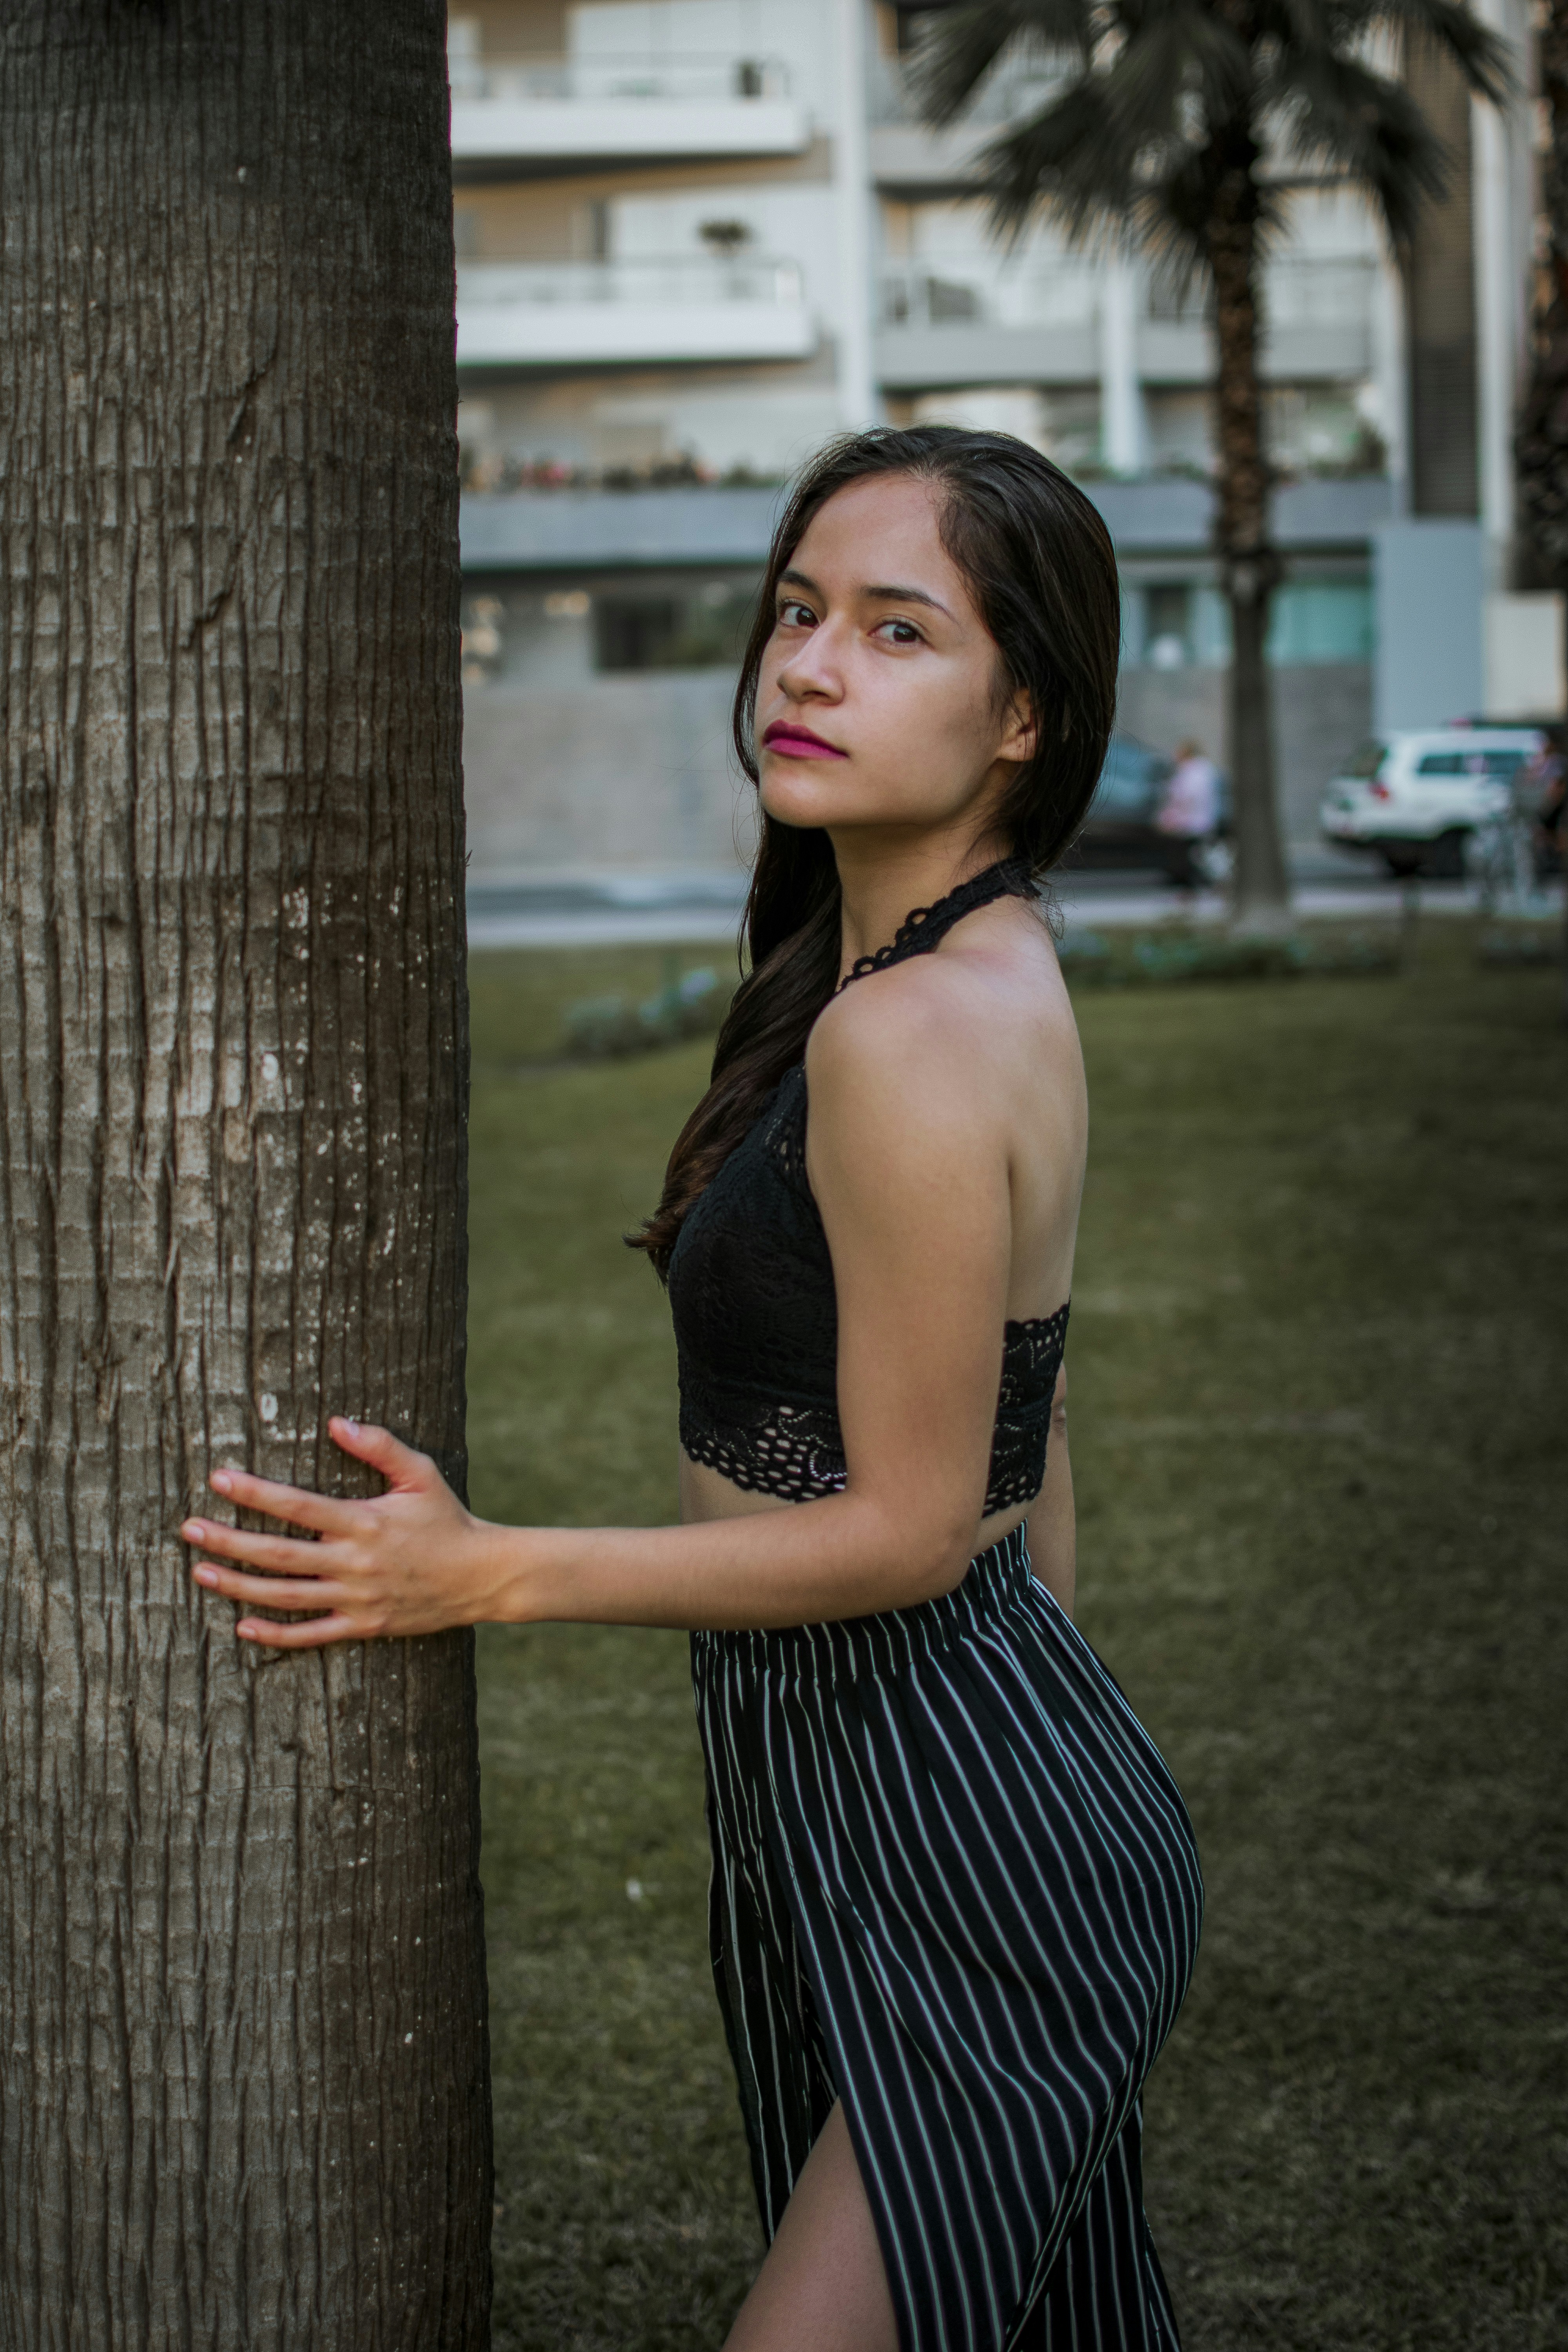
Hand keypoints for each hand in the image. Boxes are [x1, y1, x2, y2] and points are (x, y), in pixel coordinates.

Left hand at [182, 1418, 496, 1649]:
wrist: (481, 1576)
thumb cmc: (447, 1518)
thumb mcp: (421, 1474)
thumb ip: (380, 1446)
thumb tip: (338, 1422)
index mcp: (364, 1522)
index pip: (297, 1506)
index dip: (255, 1493)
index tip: (218, 1480)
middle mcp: (353, 1563)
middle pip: (278, 1554)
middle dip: (229, 1540)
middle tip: (190, 1529)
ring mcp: (356, 1599)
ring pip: (285, 1595)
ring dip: (238, 1585)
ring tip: (200, 1571)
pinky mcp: (363, 1625)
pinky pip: (311, 1635)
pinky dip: (274, 1635)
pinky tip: (242, 1626)